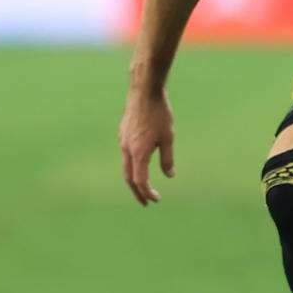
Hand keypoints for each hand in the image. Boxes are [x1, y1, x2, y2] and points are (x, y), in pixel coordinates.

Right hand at [118, 89, 174, 204]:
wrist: (144, 90)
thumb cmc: (159, 113)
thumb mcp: (168, 137)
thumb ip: (167, 158)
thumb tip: (169, 176)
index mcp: (138, 153)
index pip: (140, 181)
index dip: (148, 193)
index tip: (156, 199)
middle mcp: (127, 149)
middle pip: (129, 178)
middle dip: (137, 192)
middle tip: (146, 202)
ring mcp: (122, 140)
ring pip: (126, 166)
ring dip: (134, 178)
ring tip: (143, 186)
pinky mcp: (123, 133)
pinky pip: (126, 154)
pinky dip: (132, 164)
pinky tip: (140, 163)